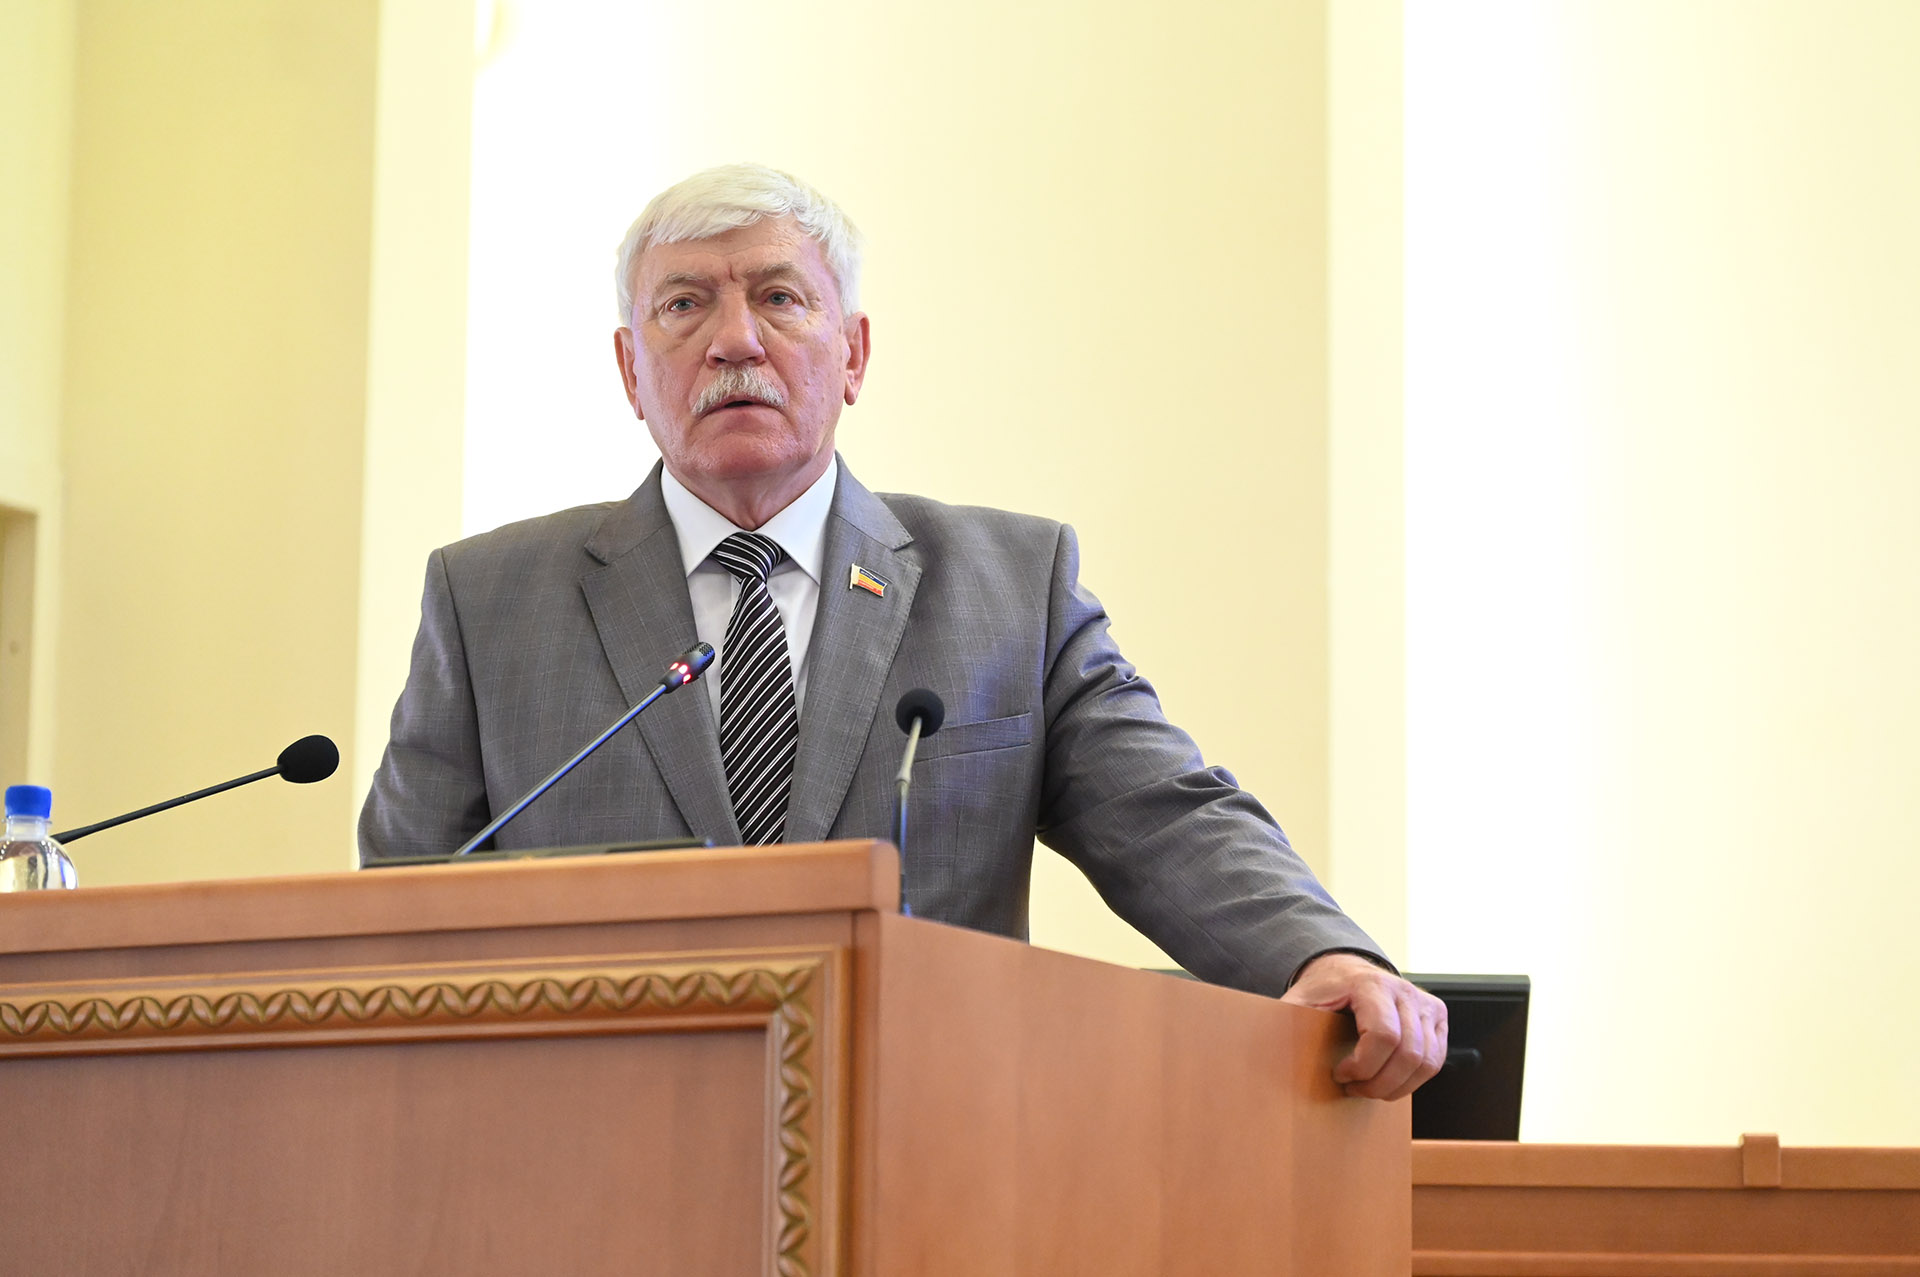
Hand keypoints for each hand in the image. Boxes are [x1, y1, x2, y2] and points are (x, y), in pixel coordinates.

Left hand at [1281, 952, 1447, 1100]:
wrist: (1344, 970)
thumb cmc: (1322, 991)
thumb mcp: (1299, 1001)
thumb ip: (1287, 1021)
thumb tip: (1262, 1047)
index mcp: (1370, 984)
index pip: (1383, 1036)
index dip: (1363, 1066)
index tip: (1339, 1074)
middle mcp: (1404, 990)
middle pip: (1408, 1053)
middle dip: (1379, 1083)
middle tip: (1354, 1089)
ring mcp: (1425, 1002)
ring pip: (1426, 1061)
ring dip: (1397, 1087)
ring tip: (1369, 1088)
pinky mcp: (1437, 1016)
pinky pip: (1435, 1060)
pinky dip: (1413, 1079)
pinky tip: (1388, 1080)